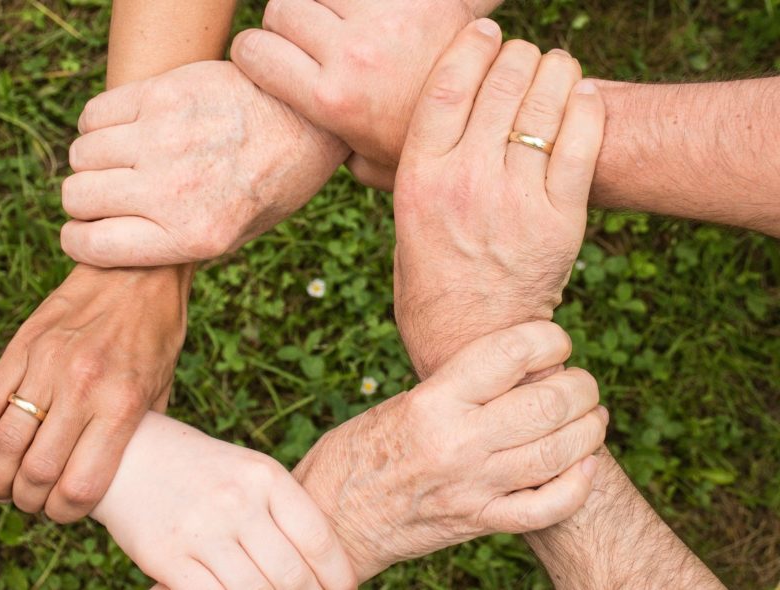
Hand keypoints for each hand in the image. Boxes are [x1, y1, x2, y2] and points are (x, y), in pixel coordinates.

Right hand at [0, 265, 189, 521]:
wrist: (137, 269)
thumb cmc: (156, 333)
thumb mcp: (162, 388)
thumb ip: (138, 433)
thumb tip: (119, 477)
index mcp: (122, 404)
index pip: (80, 485)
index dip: (65, 513)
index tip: (64, 513)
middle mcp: (82, 387)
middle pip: (36, 472)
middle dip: (28, 501)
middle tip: (31, 502)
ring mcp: (47, 364)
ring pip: (3, 443)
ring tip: (3, 487)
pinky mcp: (21, 346)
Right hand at [60, 60, 347, 267]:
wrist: (307, 120)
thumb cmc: (270, 184)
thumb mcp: (235, 236)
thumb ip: (174, 245)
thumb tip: (111, 245)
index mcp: (192, 236)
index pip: (92, 245)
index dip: (79, 241)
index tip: (85, 232)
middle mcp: (173, 190)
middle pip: (77, 197)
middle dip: (84, 201)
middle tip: (108, 194)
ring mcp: (164, 138)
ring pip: (81, 154)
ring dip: (93, 161)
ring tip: (121, 160)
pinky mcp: (162, 94)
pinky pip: (94, 114)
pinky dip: (98, 125)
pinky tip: (125, 130)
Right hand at [92, 413, 356, 589]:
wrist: (129, 456)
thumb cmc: (201, 470)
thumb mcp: (248, 472)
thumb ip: (283, 511)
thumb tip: (323, 567)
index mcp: (264, 476)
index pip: (318, 538)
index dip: (338, 575)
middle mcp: (236, 501)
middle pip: (292, 574)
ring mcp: (201, 530)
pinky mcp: (167, 557)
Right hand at [231, 0, 501, 188]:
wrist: (494, 116)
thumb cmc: (425, 148)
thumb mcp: (369, 163)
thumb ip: (330, 149)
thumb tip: (303, 147)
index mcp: (330, 99)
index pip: (253, 50)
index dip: (253, 51)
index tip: (266, 57)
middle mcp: (351, 55)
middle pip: (282, 8)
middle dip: (286, 22)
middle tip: (307, 40)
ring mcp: (383, 19)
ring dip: (321, 2)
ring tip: (339, 23)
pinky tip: (368, 15)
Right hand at [292, 322, 606, 579]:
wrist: (332, 518)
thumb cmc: (358, 452)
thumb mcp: (401, 404)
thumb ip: (457, 389)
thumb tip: (516, 369)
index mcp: (432, 402)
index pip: (510, 354)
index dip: (549, 339)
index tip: (556, 340)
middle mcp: (457, 442)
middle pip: (547, 403)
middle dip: (581, 387)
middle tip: (582, 383)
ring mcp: (472, 487)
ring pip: (558, 452)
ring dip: (589, 429)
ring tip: (592, 416)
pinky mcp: (479, 522)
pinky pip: (547, 507)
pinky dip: (577, 485)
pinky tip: (583, 466)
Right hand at [392, 22, 604, 377]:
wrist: (471, 340)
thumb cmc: (430, 279)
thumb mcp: (403, 219)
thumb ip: (411, 168)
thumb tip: (413, 119)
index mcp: (419, 177)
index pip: (446, 85)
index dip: (470, 46)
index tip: (485, 30)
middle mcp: (465, 181)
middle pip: (500, 84)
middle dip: (517, 55)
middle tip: (524, 54)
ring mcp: (515, 199)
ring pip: (544, 104)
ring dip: (556, 71)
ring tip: (557, 67)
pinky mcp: (560, 220)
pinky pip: (582, 142)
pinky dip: (586, 107)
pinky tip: (583, 95)